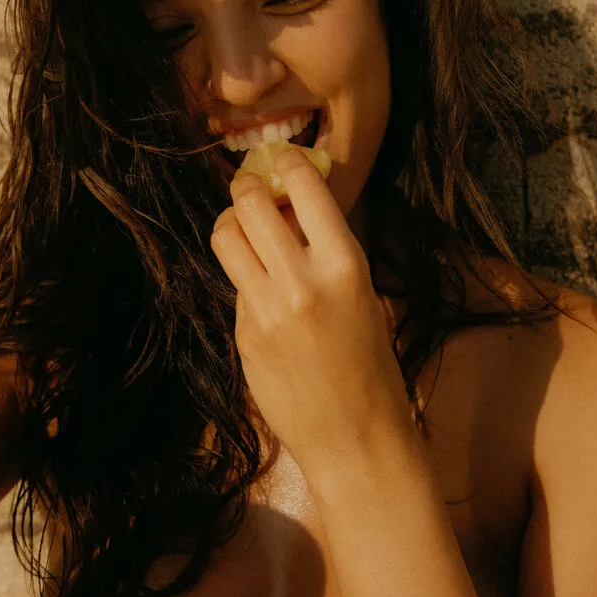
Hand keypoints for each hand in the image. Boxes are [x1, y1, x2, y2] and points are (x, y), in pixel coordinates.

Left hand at [210, 147, 414, 486]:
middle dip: (247, 187)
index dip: (286, 161)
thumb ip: (323, 247)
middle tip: (253, 191)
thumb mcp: (361, 292)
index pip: (303, 183)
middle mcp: (301, 279)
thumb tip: (287, 205)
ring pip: (225, 235)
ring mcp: (265, 308)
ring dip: (232, 224)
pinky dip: (242, 275)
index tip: (281, 161)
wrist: (355, 435)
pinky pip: (233, 283)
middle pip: (250, 201)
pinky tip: (260, 293)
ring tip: (246, 233)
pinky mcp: (242, 334)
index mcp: (345, 263)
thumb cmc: (371, 360)